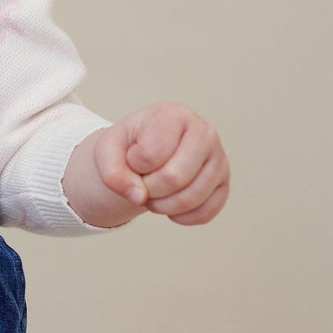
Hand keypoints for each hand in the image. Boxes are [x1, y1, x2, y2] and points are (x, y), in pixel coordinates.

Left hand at [94, 101, 229, 225]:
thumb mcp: (108, 151)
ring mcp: (219, 158)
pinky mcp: (224, 183)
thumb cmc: (130, 145)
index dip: (133, 165)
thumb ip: (112, 172)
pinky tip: (170, 204)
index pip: (151, 155)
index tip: (133, 157)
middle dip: (149, 189)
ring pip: (191, 198)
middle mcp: (204, 132)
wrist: (147, 151)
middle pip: (174, 178)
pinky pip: (205, 213)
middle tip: (142, 182)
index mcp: (174, 115)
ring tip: (153, 192)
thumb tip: (138, 196)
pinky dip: (181, 217)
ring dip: (162, 206)